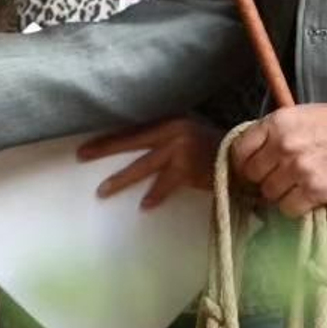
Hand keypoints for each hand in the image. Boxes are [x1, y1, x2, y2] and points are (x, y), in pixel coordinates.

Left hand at [78, 118, 221, 209]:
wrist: (244, 159)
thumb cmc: (215, 148)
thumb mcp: (188, 134)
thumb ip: (166, 137)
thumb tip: (138, 147)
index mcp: (170, 121)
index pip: (133, 130)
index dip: (110, 138)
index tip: (88, 145)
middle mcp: (172, 132)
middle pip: (131, 141)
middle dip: (105, 149)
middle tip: (82, 156)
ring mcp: (179, 151)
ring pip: (143, 166)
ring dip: (122, 180)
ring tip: (103, 191)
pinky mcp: (188, 170)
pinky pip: (165, 185)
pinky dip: (155, 196)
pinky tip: (144, 205)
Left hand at [229, 101, 326, 217]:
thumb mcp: (297, 114)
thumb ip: (271, 131)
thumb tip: (249, 151)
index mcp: (276, 123)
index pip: (239, 149)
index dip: (241, 161)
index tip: (248, 166)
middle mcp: (284, 146)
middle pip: (251, 174)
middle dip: (259, 178)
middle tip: (271, 177)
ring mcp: (300, 170)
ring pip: (268, 193)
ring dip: (276, 193)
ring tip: (290, 186)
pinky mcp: (317, 191)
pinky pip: (289, 209)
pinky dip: (292, 206)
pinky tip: (302, 197)